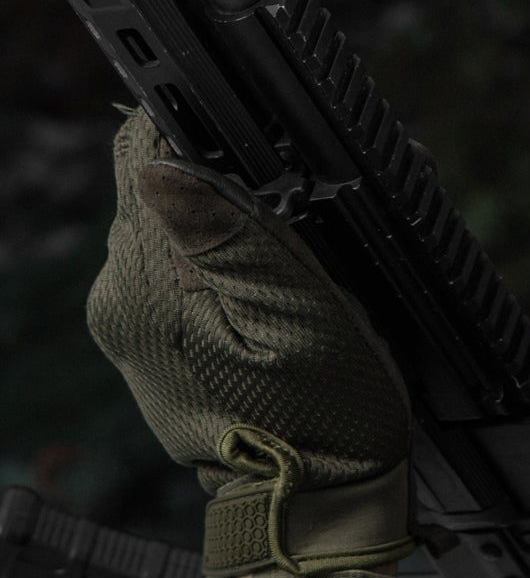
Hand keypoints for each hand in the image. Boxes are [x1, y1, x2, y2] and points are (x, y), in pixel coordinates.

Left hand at [88, 108, 413, 576]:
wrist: (311, 492)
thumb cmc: (322, 406)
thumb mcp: (296, 310)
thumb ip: (231, 232)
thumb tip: (162, 166)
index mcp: (150, 280)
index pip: (146, 151)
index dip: (205, 123)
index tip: (265, 135)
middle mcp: (122, 290)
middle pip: (165, 175)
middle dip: (235, 165)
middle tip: (310, 201)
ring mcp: (130, 311)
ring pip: (176, 209)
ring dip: (236, 206)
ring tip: (302, 243)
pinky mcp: (149, 327)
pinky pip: (182, 252)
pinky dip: (229, 245)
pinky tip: (279, 269)